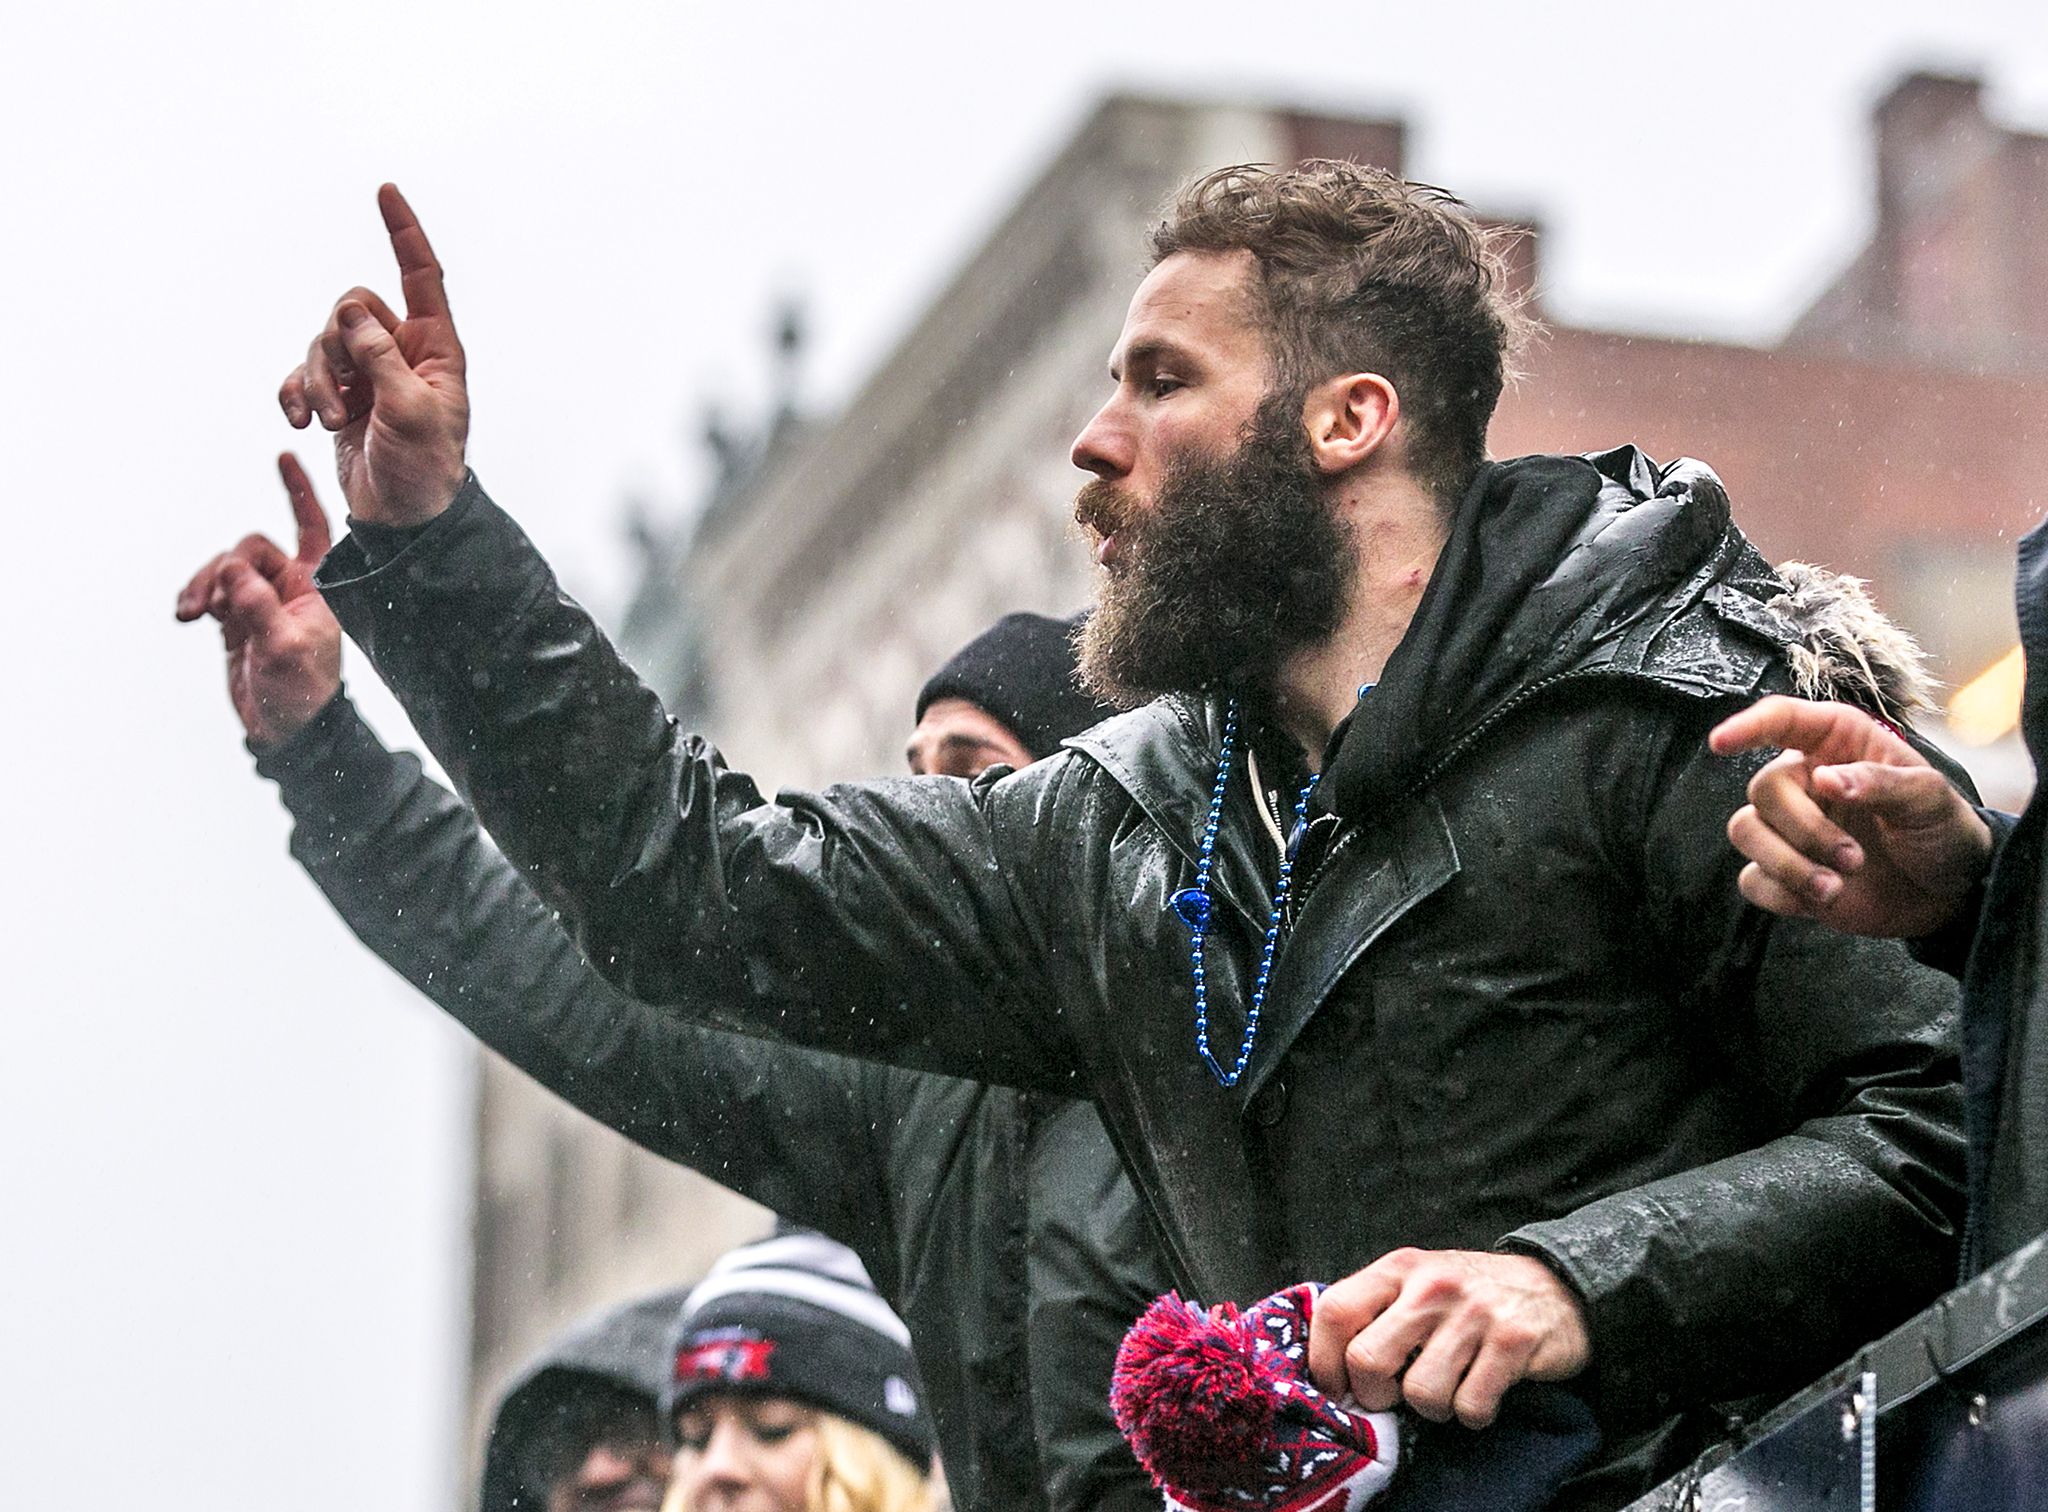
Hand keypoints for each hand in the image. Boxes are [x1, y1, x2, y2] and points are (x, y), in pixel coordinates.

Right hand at [175, 454, 343, 747]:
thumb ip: (258, 607)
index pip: (312, 526)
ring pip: (225, 570)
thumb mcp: (285, 649)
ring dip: (204, 586)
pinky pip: (210, 591)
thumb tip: (232, 571)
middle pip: (250, 549)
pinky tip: (188, 615)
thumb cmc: (302, 689)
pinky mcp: (236, 615)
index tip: (284, 455)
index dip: (300, 491)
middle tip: (211, 603)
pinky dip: (196, 598)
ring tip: (191, 614)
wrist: (286, 727)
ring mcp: (261, 598)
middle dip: (225, 570)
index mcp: (317, 584)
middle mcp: (291, 585)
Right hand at [278, 184, 468, 526]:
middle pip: (351, 308)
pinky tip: (299, 421)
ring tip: (328, 421)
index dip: (404, 233)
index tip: (386, 191)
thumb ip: (381, 358)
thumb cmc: (425, 470)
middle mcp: (402, 352)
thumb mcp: (411, 413)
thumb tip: (353, 312)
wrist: (404, 519)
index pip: (421, 276)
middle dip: (336, 346)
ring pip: (323, 340)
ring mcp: (369, 373)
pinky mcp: (339, 396)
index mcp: (435, 348)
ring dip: (317, 379)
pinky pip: (303, 372)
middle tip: (343, 398)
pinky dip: (296, 391)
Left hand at [1306, 1248, 1588, 1428]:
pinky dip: (1473, 1414)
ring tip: (1448, 1388)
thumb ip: (1374, 1310)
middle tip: (1393, 1396)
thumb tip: (1328, 1369)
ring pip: (1420, 1394)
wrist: (1557, 1286)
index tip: (1336, 1387)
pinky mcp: (1513, 1342)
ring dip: (1432, 1408)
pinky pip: (1470, 1406)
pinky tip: (1481, 1393)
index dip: (1324, 1360)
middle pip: (1367, 1359)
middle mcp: (1432, 1284)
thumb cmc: (1469, 1296)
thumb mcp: (1416, 1282)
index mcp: (1399, 1267)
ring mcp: (1474, 1313)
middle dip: (1374, 1395)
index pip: (1335, 1311)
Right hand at [1709, 695, 1992, 936]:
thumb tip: (1825, 779)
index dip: (1747, 727)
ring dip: (1788, 864)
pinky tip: (1825, 898)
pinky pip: (1752, 880)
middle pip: (1763, 789)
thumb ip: (1880, 782)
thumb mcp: (1930, 798)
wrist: (1949, 894)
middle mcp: (1805, 782)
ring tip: (1834, 886)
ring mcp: (1790, 830)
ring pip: (1746, 832)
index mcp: (1837, 745)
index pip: (1782, 720)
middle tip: (1853, 857)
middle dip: (1805, 830)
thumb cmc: (1942, 830)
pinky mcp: (1784, 874)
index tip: (1720, 744)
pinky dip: (1783, 893)